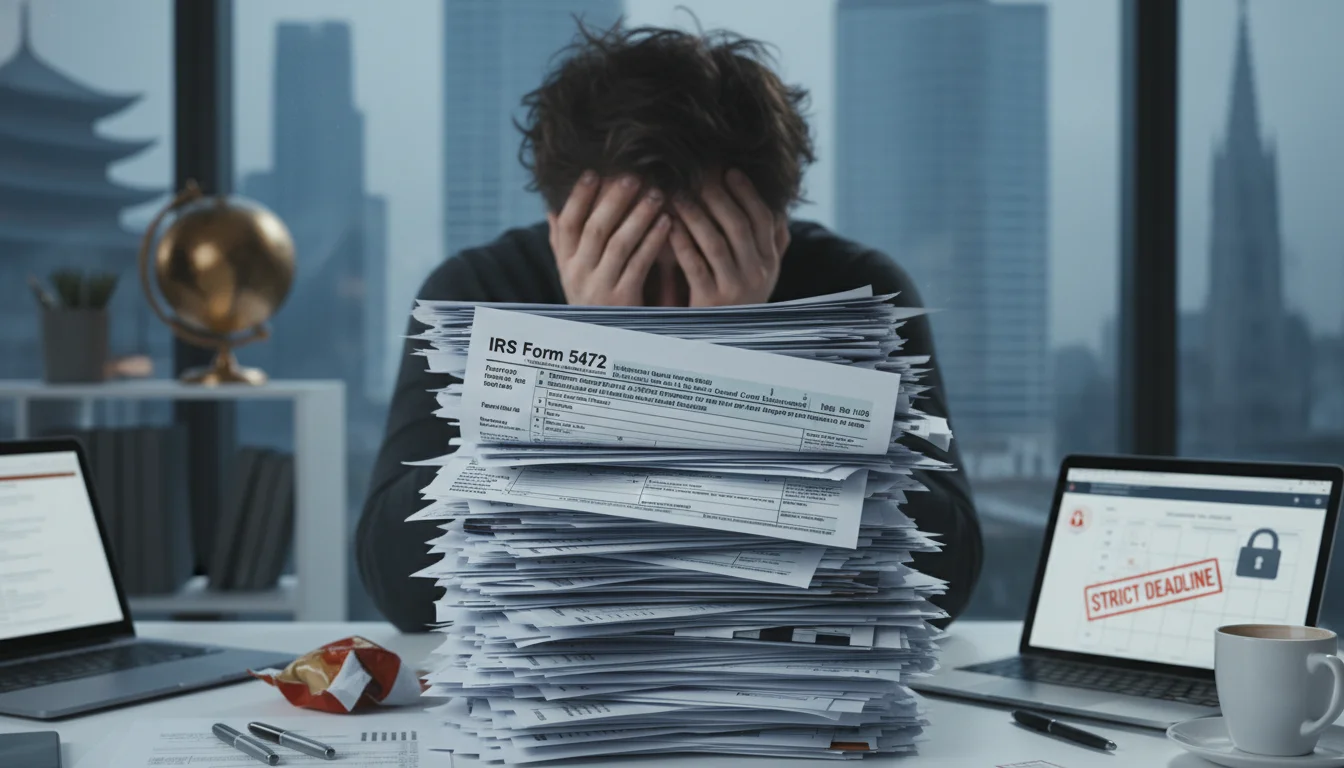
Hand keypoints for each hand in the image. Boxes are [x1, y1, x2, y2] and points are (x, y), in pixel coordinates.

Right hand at [547, 171, 671, 305]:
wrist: (607, 346)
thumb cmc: (595, 301)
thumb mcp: (573, 275)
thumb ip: (563, 244)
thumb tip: (551, 208)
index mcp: (565, 265)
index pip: (567, 224)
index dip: (579, 197)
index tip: (594, 172)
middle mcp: (577, 276)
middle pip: (595, 229)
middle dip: (614, 200)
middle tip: (633, 176)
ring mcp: (599, 289)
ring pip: (618, 244)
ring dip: (639, 216)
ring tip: (656, 195)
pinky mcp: (622, 301)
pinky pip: (639, 264)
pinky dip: (653, 241)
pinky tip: (667, 223)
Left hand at [670, 169, 788, 306]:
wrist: (723, 345)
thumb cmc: (738, 300)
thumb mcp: (762, 274)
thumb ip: (772, 244)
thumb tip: (780, 208)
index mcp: (770, 262)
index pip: (763, 219)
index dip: (746, 192)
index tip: (729, 171)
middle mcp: (758, 274)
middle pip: (738, 225)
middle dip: (717, 196)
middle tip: (697, 175)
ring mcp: (735, 289)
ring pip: (714, 242)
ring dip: (695, 214)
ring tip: (677, 194)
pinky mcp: (711, 302)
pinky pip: (694, 266)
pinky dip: (681, 242)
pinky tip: (668, 224)